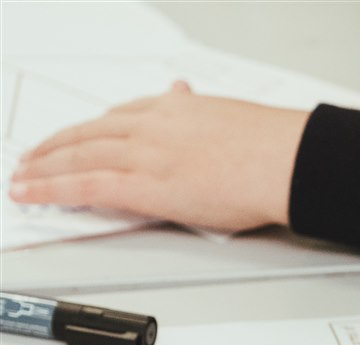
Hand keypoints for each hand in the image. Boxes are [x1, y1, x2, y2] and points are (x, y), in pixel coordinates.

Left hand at [9, 83, 305, 231]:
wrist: (286, 161)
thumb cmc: (273, 147)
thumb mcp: (228, 114)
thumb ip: (198, 108)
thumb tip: (183, 91)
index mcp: (173, 109)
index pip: (118, 117)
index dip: (89, 130)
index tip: (76, 137)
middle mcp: (150, 127)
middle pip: (87, 135)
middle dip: (54, 147)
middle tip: (32, 158)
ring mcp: (143, 155)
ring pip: (76, 156)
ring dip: (42, 167)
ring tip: (23, 179)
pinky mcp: (143, 186)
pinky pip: (83, 185)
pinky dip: (51, 188)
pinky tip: (32, 193)